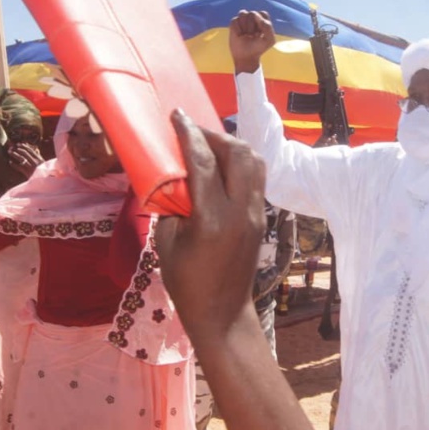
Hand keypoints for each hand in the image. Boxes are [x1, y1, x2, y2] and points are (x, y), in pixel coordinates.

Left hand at [7, 142, 43, 177]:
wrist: (46, 182)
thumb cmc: (45, 173)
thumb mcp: (44, 164)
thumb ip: (39, 157)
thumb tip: (36, 149)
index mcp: (40, 159)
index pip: (31, 150)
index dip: (24, 146)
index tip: (18, 144)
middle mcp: (35, 162)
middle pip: (25, 153)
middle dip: (18, 149)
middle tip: (12, 147)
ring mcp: (31, 168)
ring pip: (22, 159)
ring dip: (15, 154)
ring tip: (10, 152)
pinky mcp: (28, 173)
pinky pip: (19, 167)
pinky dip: (14, 165)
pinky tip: (10, 162)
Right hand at [155, 109, 266, 341]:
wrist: (222, 314)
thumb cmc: (186, 283)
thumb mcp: (166, 242)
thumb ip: (171, 204)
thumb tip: (174, 177)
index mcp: (212, 219)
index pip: (204, 162)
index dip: (189, 133)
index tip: (177, 115)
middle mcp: (241, 212)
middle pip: (238, 153)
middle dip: (215, 134)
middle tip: (193, 132)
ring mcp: (257, 215)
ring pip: (255, 162)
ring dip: (232, 146)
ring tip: (210, 145)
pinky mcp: (263, 219)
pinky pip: (256, 178)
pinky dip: (240, 164)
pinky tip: (221, 167)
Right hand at [229, 10, 275, 74]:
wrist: (246, 57)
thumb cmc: (258, 48)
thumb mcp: (269, 40)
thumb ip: (267, 26)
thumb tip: (254, 14)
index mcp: (263, 20)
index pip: (262, 14)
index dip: (261, 23)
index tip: (260, 34)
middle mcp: (253, 17)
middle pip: (252, 13)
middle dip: (252, 27)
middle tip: (252, 36)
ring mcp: (243, 20)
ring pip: (242, 13)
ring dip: (244, 26)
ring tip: (245, 35)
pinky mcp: (234, 23)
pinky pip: (234, 20)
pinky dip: (237, 29)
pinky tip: (239, 36)